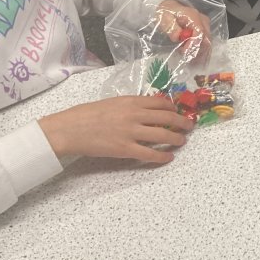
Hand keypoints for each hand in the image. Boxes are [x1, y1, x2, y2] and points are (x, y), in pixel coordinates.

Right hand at [39, 95, 194, 163]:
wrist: (70, 129)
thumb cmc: (87, 114)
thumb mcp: (112, 103)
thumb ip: (130, 106)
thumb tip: (146, 110)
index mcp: (131, 101)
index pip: (161, 103)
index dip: (173, 108)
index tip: (177, 112)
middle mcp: (135, 115)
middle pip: (167, 118)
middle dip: (181, 122)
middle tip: (189, 126)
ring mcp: (131, 132)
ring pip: (163, 135)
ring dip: (176, 139)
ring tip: (181, 141)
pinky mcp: (125, 149)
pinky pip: (150, 154)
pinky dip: (162, 156)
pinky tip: (168, 158)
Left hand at [155, 0, 211, 63]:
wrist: (170, 7)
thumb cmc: (166, 13)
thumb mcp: (164, 19)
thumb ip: (171, 28)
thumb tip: (178, 37)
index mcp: (193, 16)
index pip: (199, 32)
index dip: (194, 45)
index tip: (184, 53)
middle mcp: (203, 21)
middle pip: (206, 39)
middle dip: (197, 52)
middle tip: (186, 59)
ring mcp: (205, 26)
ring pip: (207, 43)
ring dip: (199, 53)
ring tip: (188, 60)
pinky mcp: (205, 30)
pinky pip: (205, 43)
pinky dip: (200, 52)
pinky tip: (192, 58)